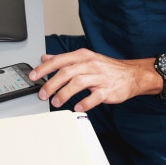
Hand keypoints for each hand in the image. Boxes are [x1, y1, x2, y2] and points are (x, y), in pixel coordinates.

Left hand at [29, 48, 156, 111]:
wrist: (132, 75)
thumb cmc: (106, 68)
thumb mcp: (85, 58)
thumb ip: (65, 59)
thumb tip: (45, 58)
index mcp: (83, 56)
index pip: (60, 60)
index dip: (45, 68)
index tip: (34, 76)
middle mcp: (90, 64)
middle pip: (67, 72)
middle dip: (51, 83)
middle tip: (42, 94)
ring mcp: (100, 77)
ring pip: (78, 83)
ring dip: (64, 93)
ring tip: (56, 102)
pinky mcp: (108, 90)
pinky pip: (95, 97)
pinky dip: (84, 103)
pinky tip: (77, 108)